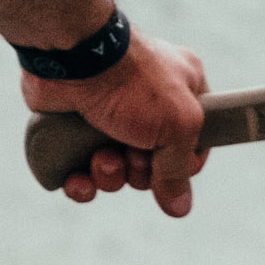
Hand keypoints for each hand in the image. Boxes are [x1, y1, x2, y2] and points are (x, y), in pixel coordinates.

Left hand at [22, 29, 208, 216]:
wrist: (71, 57)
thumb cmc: (133, 82)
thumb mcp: (177, 126)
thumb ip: (179, 171)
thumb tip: (179, 207)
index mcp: (181, 92)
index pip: (193, 144)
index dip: (183, 166)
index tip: (172, 166)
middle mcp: (145, 104)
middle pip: (151, 166)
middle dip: (140, 173)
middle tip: (132, 155)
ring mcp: (107, 117)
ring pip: (115, 172)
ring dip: (109, 176)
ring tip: (101, 158)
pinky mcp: (73, 129)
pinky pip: (80, 173)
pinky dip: (81, 183)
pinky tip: (79, 179)